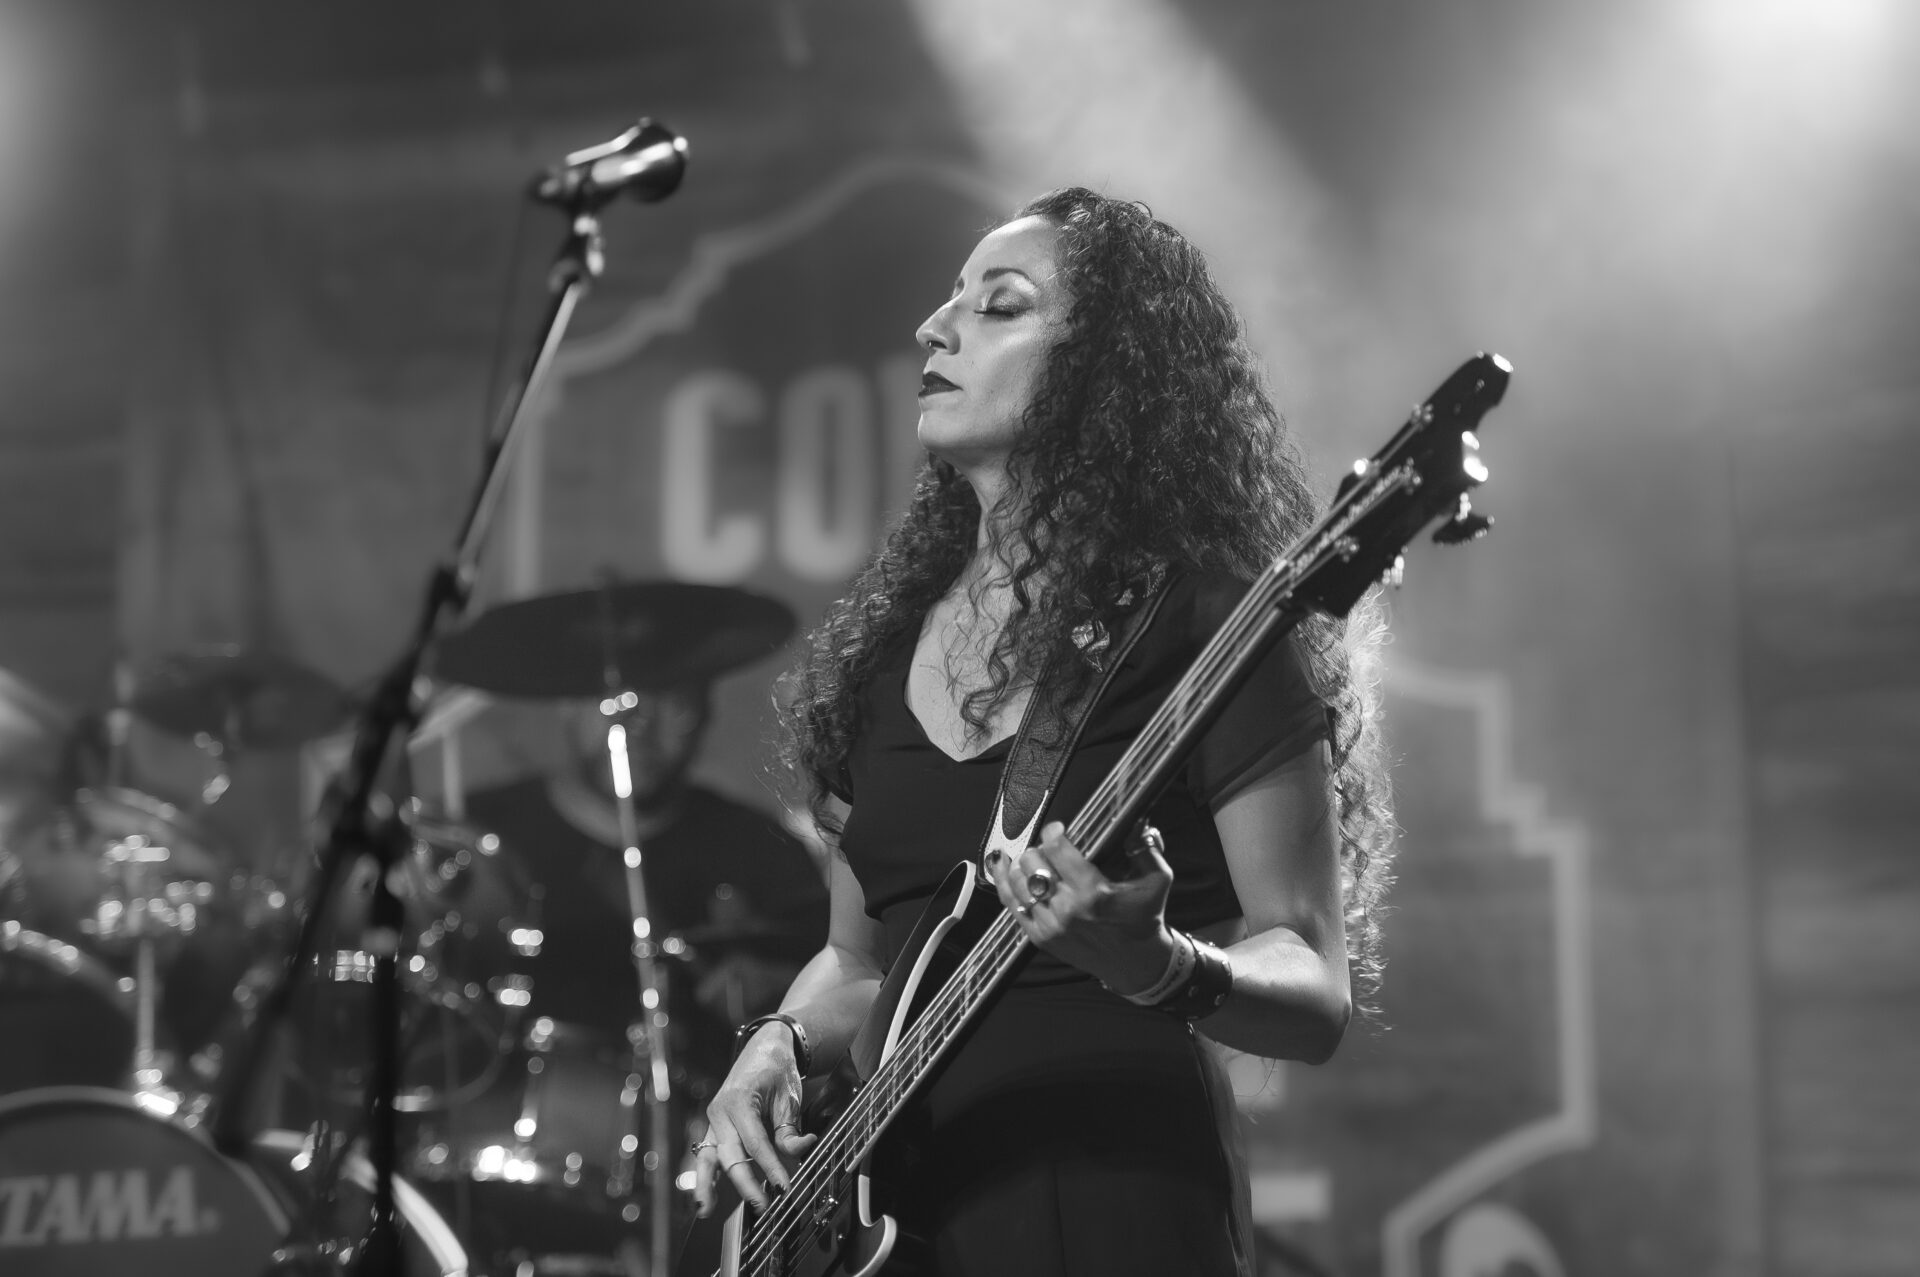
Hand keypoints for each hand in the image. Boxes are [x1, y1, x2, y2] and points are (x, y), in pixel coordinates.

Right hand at [692, 1022, 818, 1215]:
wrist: (763, 1048)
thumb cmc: (776, 1070)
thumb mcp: (789, 1097)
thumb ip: (790, 1130)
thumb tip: (800, 1151)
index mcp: (739, 1101)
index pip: (756, 1144)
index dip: (770, 1168)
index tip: (783, 1188)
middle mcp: (720, 1112)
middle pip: (730, 1156)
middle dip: (745, 1184)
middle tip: (763, 1205)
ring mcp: (713, 1120)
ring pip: (707, 1157)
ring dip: (706, 1184)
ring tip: (706, 1209)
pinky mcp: (714, 1127)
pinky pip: (708, 1153)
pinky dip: (706, 1175)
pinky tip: (705, 1196)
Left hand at [987, 820, 1178, 995]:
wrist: (1134, 964)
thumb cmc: (1144, 920)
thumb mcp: (1157, 880)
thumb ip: (1147, 848)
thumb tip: (1139, 821)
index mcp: (1093, 892)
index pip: (1056, 849)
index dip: (1053, 832)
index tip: (1058, 829)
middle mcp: (1067, 909)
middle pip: (1032, 861)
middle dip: (1039, 849)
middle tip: (1050, 850)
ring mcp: (1050, 925)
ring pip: (1016, 880)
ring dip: (1022, 864)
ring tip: (1033, 859)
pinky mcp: (1039, 937)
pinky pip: (1011, 904)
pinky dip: (1004, 881)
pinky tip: (1002, 865)